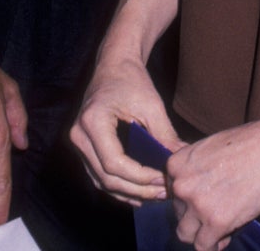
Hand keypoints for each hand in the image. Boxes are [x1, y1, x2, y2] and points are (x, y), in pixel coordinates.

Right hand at [70, 55, 181, 203]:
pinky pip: (99, 175)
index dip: (140, 177)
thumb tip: (181, 159)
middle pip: (106, 177)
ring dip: (129, 192)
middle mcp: (79, 136)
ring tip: (156, 194)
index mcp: (92, 122)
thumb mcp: (151, 105)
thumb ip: (164, 134)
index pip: (114, 163)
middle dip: (137, 189)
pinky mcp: (84, 147)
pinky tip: (139, 192)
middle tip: (164, 192)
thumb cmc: (132, 80)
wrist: (115, 64)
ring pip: (101, 181)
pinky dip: (119, 186)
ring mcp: (78, 143)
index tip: (163, 180)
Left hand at [167, 119, 259, 250]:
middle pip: (178, 212)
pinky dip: (213, 246)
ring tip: (218, 228)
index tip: (204, 198)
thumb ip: (197, 169)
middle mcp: (182, 185)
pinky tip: (224, 238)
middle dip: (195, 215)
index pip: (172, 191)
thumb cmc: (251, 143)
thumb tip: (195, 192)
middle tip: (217, 211)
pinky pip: (203, 247)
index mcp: (178, 163)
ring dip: (200, 233)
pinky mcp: (216, 223)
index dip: (189, 197)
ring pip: (185, 233)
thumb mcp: (212, 147)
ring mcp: (197, 205)